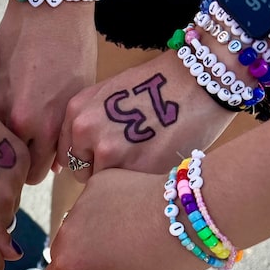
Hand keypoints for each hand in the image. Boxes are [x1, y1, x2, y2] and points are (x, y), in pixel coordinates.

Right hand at [0, 1, 97, 184]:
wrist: (47, 10)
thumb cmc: (73, 48)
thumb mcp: (78, 97)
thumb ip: (62, 134)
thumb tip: (52, 162)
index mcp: (44, 128)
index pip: (33, 174)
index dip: (37, 169)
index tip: (39, 162)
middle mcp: (16, 122)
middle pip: (11, 163)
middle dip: (20, 158)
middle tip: (28, 145)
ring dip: (6, 136)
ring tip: (18, 120)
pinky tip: (9, 98)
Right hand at [44, 168, 207, 269]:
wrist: (190, 220)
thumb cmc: (161, 268)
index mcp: (67, 266)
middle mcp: (65, 233)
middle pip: (64, 252)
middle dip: (82, 259)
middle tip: (116, 263)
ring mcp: (80, 204)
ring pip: (79, 226)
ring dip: (94, 233)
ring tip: (129, 238)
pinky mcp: (98, 182)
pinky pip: (95, 202)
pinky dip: (108, 209)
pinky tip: (135, 215)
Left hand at [55, 49, 236, 178]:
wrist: (201, 79)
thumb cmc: (161, 86)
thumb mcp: (110, 95)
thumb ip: (88, 124)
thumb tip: (74, 162)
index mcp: (77, 111)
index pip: (68, 153)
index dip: (88, 158)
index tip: (105, 158)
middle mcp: (86, 130)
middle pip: (83, 173)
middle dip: (103, 172)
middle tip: (132, 158)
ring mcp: (110, 151)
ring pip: (105, 186)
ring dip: (123, 182)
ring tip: (148, 160)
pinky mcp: (136, 168)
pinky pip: (128, 190)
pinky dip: (141, 185)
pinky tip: (159, 163)